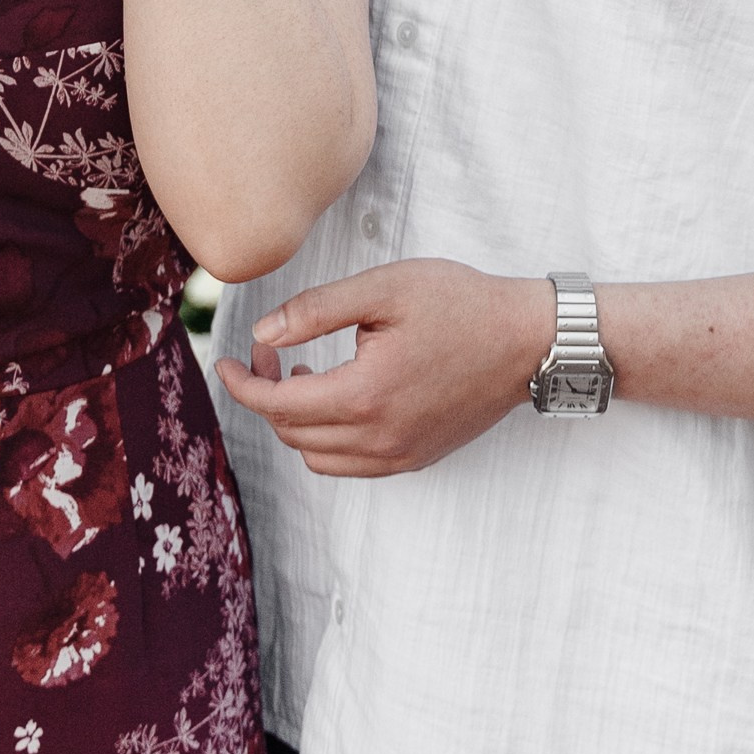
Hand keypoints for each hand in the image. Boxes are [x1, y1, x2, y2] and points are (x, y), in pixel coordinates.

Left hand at [215, 259, 555, 474]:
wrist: (527, 340)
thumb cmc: (461, 304)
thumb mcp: (384, 288)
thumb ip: (316, 311)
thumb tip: (263, 334)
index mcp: (366, 396)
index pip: (279, 406)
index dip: (243, 384)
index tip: (226, 360)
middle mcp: (380, 438)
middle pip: (293, 434)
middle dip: (267, 395)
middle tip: (271, 350)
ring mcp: (401, 454)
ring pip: (319, 458)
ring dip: (296, 421)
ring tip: (304, 372)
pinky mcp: (417, 457)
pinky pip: (352, 465)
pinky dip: (328, 439)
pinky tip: (339, 396)